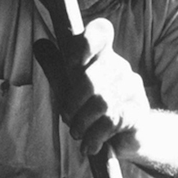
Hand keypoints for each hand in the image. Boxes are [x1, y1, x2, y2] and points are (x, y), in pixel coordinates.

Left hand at [34, 19, 149, 159]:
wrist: (124, 140)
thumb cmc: (93, 111)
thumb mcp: (70, 89)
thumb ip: (56, 68)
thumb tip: (39, 44)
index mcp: (102, 56)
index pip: (100, 32)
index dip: (84, 44)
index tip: (71, 65)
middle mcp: (120, 67)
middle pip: (89, 79)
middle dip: (72, 105)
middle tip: (68, 119)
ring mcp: (132, 89)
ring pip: (100, 103)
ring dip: (82, 124)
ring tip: (79, 134)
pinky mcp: (138, 112)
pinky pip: (111, 122)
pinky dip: (95, 137)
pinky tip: (90, 145)